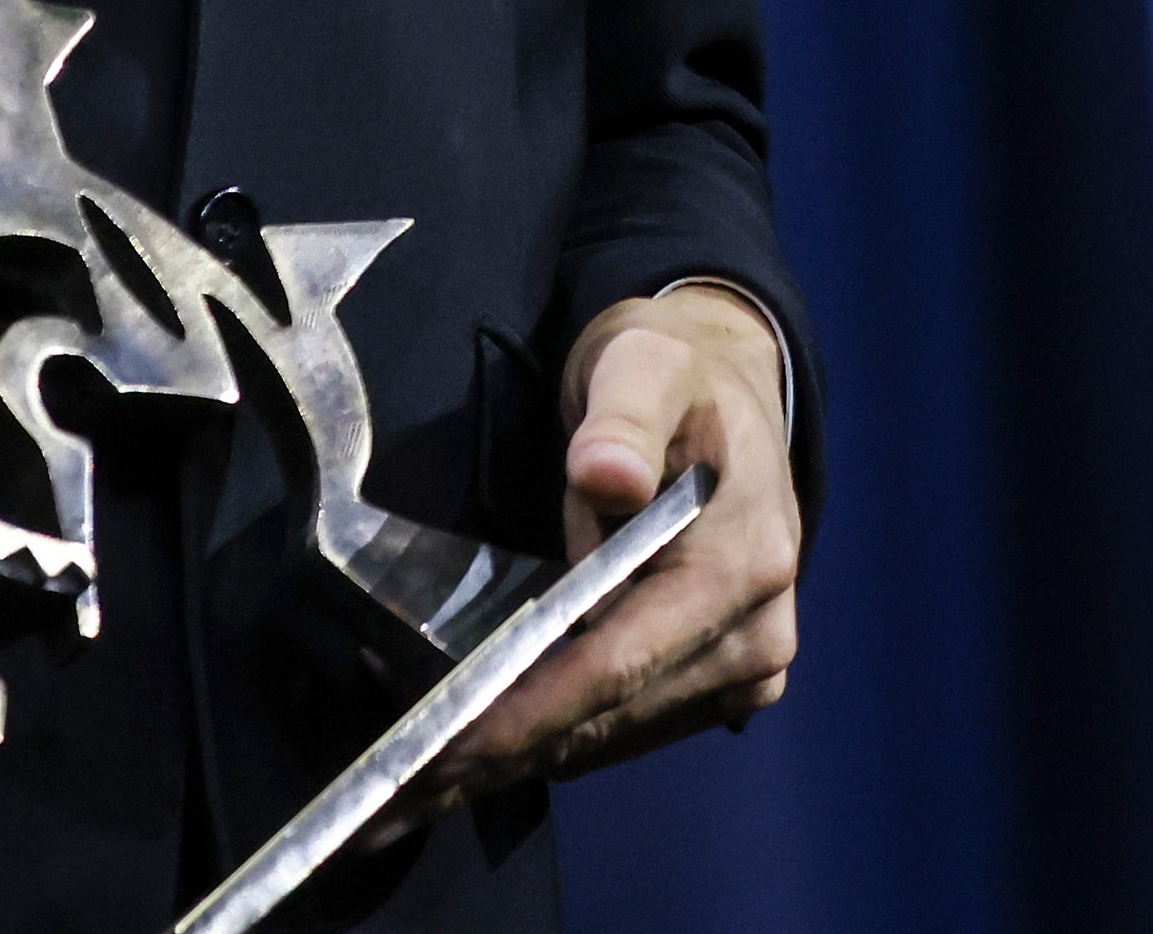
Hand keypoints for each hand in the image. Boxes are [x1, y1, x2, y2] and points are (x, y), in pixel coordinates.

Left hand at [354, 284, 798, 849]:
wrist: (727, 385)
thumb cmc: (673, 371)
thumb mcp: (644, 363)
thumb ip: (622, 416)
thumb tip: (605, 476)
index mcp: (741, 566)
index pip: (617, 665)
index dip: (528, 712)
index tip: (446, 746)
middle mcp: (755, 637)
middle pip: (609, 720)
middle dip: (502, 752)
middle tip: (397, 788)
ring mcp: (745, 668)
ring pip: (613, 738)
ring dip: (519, 752)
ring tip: (418, 767)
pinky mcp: (720, 680)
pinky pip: (627, 724)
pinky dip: (555, 730)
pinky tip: (483, 729)